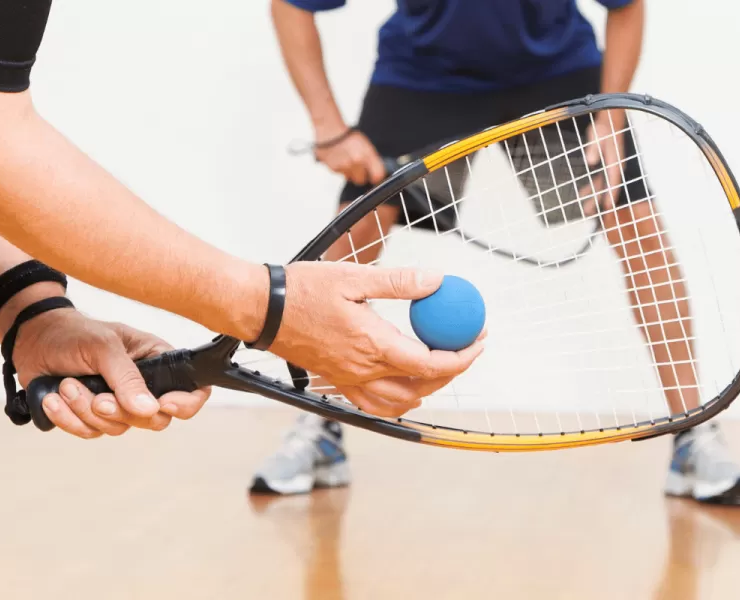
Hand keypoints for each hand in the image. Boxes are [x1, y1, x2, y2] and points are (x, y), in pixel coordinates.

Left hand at [11, 308, 211, 438]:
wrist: (33, 340)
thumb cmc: (74, 333)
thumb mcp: (104, 347)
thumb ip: (127, 378)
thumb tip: (150, 409)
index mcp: (156, 361)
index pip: (191, 390)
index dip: (185, 403)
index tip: (162, 404)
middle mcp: (142, 386)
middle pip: (153, 419)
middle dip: (120, 411)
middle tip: (97, 397)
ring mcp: (117, 403)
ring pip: (117, 428)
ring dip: (85, 410)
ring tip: (67, 385)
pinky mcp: (92, 416)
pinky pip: (89, 432)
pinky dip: (68, 418)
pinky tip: (54, 397)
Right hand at [267, 262, 485, 416]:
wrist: (259, 310)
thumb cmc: (301, 289)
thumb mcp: (354, 276)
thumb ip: (400, 282)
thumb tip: (439, 280)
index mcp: (373, 345)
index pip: (432, 363)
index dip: (463, 356)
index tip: (479, 339)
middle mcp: (362, 370)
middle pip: (422, 385)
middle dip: (453, 370)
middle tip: (468, 346)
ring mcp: (348, 380)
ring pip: (400, 402)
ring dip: (428, 388)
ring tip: (443, 365)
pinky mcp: (335, 381)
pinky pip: (374, 405)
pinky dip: (398, 401)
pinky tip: (406, 385)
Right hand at [313, 125, 386, 186]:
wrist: (330, 131)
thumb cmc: (348, 136)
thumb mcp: (365, 145)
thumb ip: (371, 158)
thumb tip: (377, 169)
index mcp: (366, 155)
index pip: (377, 175)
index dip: (376, 177)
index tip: (375, 176)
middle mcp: (356, 162)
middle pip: (362, 180)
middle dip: (361, 175)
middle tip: (360, 168)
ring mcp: (344, 167)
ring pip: (350, 177)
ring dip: (351, 172)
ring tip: (348, 160)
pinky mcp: (334, 169)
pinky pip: (341, 173)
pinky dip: (342, 169)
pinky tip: (341, 159)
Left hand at [580, 110, 627, 216]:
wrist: (609, 121)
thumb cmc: (604, 128)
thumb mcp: (597, 135)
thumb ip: (594, 148)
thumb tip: (590, 160)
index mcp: (615, 162)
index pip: (614, 181)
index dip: (611, 195)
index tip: (607, 206)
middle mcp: (615, 167)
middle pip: (607, 188)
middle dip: (599, 200)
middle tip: (590, 212)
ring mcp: (610, 167)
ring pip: (602, 186)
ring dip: (594, 196)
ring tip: (586, 209)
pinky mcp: (606, 165)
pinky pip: (600, 180)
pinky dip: (593, 187)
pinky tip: (584, 193)